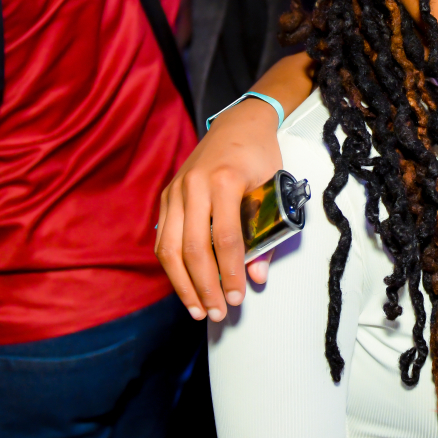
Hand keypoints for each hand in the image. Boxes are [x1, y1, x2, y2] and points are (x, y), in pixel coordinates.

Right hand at [156, 98, 282, 321]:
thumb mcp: (274, 189)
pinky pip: (163, 238)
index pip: (226, 239)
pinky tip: (184, 285)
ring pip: (169, 247)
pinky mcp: (166, 196)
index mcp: (225, 181)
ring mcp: (176, 191)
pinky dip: (172, 266)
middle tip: (217, 313)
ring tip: (197, 309)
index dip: (231, 274)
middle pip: (192, 248)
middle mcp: (194, 185)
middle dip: (205, 287)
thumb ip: (266, 235)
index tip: (238, 298)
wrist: (239, 124)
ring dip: (183, 284)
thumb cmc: (259, 156)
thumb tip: (257, 275)